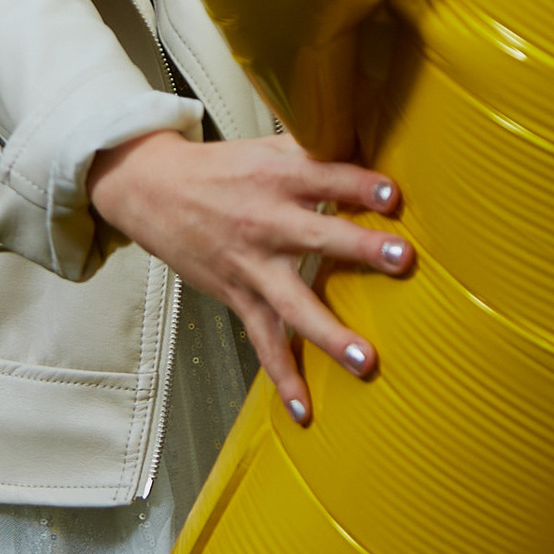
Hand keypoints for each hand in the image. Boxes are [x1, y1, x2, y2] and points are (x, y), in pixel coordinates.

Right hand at [87, 129, 410, 424]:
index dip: (360, 184)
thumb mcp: (267, 148)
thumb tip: (371, 143)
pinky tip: (303, 410)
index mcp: (278, 178)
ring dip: (329, 332)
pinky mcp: (239, 294)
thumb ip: (316, 151)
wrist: (152, 190)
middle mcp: (267, 221)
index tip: (393, 194)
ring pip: (293, 302)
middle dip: (360, 248)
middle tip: (401, 259)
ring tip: (364, 360)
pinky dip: (282, 376)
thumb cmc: (220, 170)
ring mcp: (252, 264)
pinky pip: (264, 340)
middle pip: (319, 235)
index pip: (326, 176)